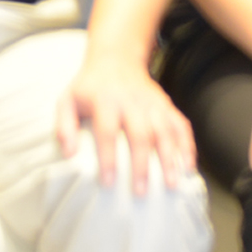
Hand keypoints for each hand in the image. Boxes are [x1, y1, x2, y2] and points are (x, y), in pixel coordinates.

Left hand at [57, 51, 193, 193]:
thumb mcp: (68, 100)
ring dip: (170, 159)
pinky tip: (188, 167)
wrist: (116, 58)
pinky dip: (187, 146)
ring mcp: (153, 103)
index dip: (108, 157)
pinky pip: (181, 126)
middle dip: (142, 165)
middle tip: (141, 192)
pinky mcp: (167, 105)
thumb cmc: (89, 87)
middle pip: (140, 134)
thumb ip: (64, 126)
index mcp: (105, 100)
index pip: (107, 131)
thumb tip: (68, 154)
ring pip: (165, 132)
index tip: (108, 182)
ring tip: (171, 185)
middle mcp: (132, 101)